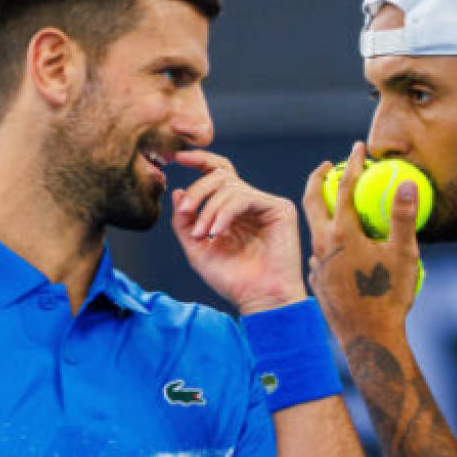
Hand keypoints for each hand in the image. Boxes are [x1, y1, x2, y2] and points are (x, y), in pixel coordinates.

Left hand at [171, 150, 306, 315]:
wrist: (259, 299)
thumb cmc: (233, 280)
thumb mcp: (197, 249)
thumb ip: (184, 222)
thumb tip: (177, 191)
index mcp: (232, 210)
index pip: (217, 174)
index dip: (199, 160)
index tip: (176, 157)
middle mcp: (250, 203)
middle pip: (220, 175)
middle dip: (198, 191)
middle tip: (185, 212)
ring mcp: (266, 204)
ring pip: (230, 186)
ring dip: (209, 209)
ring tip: (202, 234)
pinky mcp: (280, 209)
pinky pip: (244, 197)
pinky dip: (225, 212)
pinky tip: (217, 232)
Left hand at [301, 142, 420, 340]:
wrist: (368, 339)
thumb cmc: (389, 296)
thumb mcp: (403, 254)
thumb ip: (404, 217)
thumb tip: (407, 183)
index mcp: (343, 234)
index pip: (346, 187)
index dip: (354, 164)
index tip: (358, 148)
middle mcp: (324, 245)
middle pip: (313, 201)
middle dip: (319, 178)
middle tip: (327, 165)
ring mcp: (318, 264)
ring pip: (315, 228)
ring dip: (322, 211)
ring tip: (336, 204)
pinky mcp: (318, 281)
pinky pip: (320, 252)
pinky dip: (327, 239)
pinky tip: (339, 246)